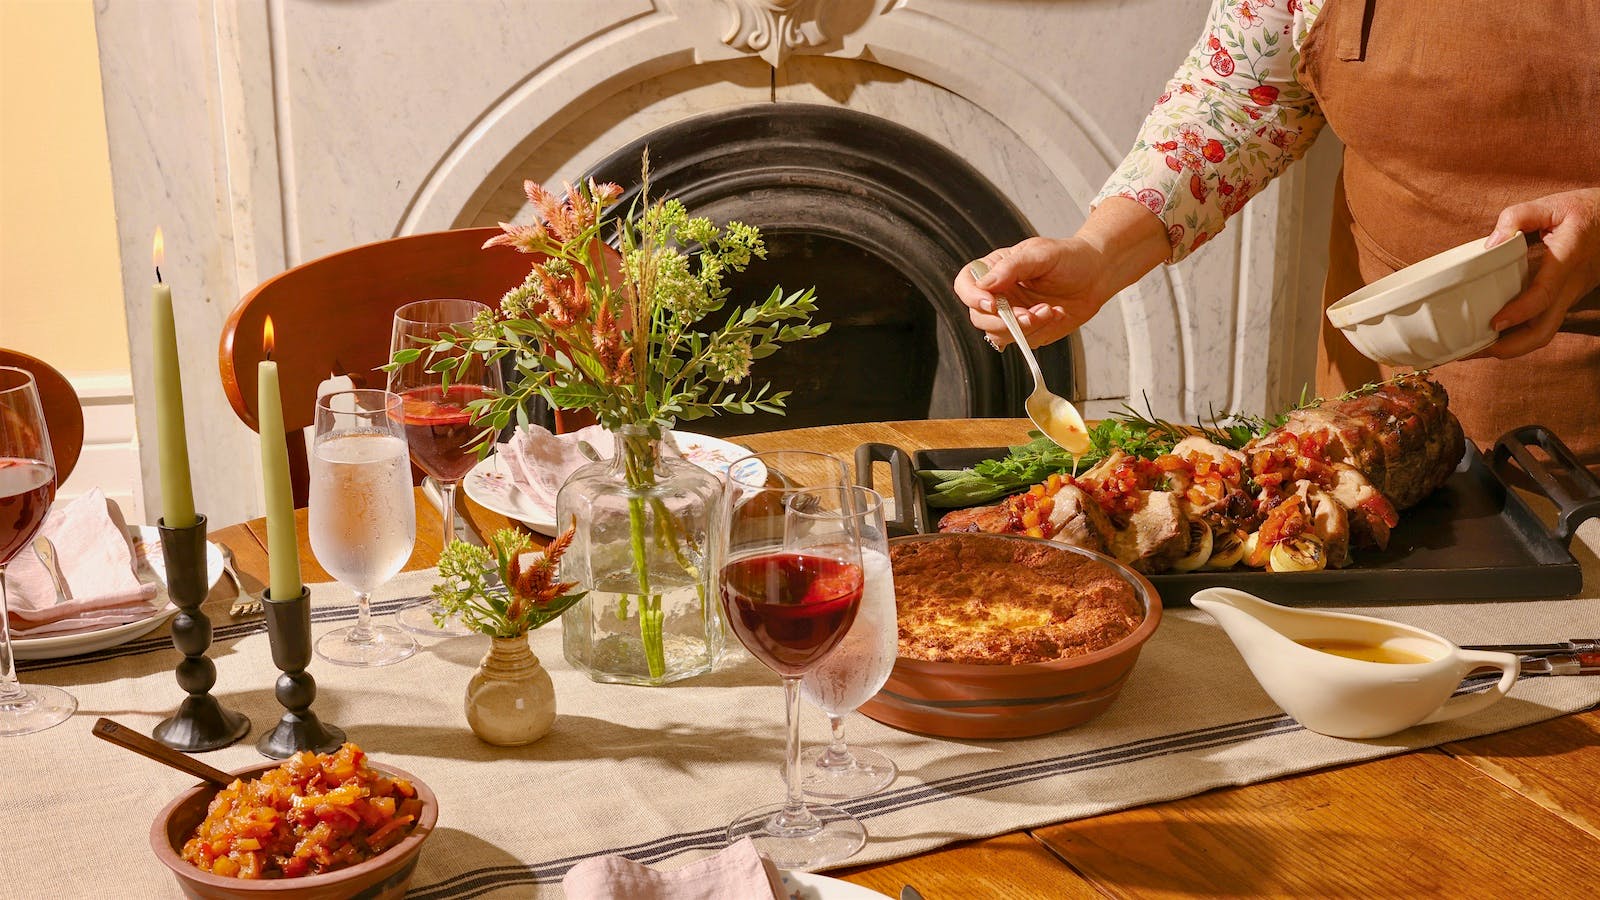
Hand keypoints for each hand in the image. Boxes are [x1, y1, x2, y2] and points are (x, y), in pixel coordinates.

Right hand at [953, 197, 1170, 348]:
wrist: (1096, 275)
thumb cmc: (1068, 257)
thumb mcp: (1040, 253)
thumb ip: (1012, 266)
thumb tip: (985, 284)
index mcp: (995, 270)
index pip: (966, 284)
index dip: (973, 297)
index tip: (993, 304)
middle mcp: (997, 293)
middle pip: (978, 316)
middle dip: (1004, 320)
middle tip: (1030, 314)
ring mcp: (1010, 314)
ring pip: (998, 333)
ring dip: (1024, 328)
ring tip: (1049, 310)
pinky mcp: (1026, 331)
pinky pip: (1022, 341)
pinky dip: (1039, 331)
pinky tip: (1054, 314)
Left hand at [1481, 188, 1599, 358]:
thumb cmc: (1586, 212)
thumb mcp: (1554, 204)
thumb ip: (1520, 216)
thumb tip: (1491, 244)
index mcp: (1566, 261)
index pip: (1544, 294)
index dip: (1519, 312)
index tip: (1494, 323)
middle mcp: (1570, 286)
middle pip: (1544, 331)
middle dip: (1508, 348)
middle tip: (1471, 350)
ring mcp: (1568, 296)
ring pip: (1543, 332)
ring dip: (1509, 346)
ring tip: (1473, 348)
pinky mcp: (1564, 298)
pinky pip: (1542, 323)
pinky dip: (1517, 334)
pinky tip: (1491, 334)